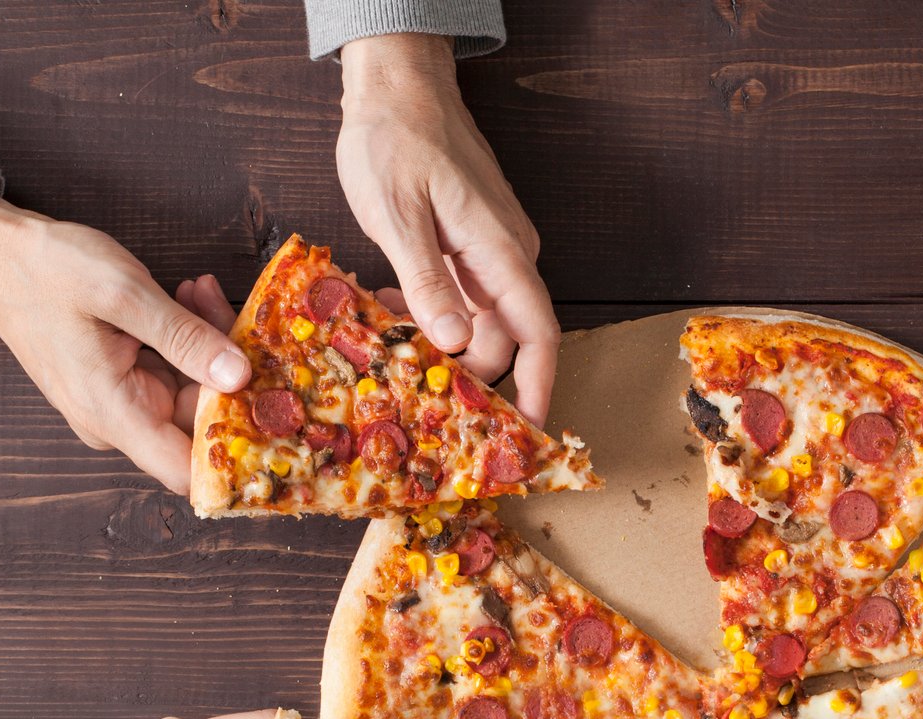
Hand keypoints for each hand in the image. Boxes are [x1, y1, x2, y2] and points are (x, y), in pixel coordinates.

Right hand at [0, 194, 250, 492]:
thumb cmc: (46, 270)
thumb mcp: (122, 292)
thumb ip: (184, 337)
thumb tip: (239, 375)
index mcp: (114, 414)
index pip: (186, 470)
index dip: (235, 454)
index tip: (271, 412)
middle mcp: (119, 422)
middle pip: (201, 423)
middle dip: (230, 373)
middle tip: (234, 311)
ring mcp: (121, 404)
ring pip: (193, 393)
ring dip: (210, 347)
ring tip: (201, 292)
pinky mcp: (124, 383)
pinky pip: (174, 374)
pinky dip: (189, 341)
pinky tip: (189, 299)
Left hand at [336, 33, 557, 423]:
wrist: (397, 82)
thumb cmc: (395, 138)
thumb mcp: (398, 214)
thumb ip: (427, 281)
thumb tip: (455, 342)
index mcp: (500, 252)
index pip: (536, 334)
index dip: (537, 387)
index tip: (528, 431)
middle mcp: (504, 257)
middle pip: (501, 337)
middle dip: (465, 371)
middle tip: (414, 392)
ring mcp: (487, 250)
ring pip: (475, 319)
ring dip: (437, 341)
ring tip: (386, 342)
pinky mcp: (465, 244)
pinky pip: (457, 296)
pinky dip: (428, 312)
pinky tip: (388, 307)